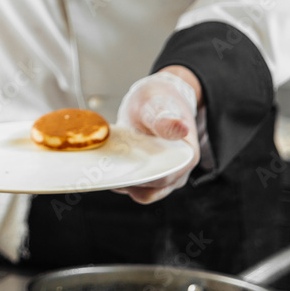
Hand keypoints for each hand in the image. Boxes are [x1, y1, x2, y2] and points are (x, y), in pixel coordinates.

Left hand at [113, 67, 200, 203]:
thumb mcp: (158, 104)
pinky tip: (109, 164)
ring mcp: (165, 175)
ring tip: (107, 162)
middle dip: (125, 181)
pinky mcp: (150, 174)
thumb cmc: (159, 100)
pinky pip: (135, 185)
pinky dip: (122, 177)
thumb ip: (164, 118)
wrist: (156, 98)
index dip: (138, 178)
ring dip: (122, 181)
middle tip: (104, 166)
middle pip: (149, 190)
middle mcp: (178, 171)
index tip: (115, 169)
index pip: (161, 180)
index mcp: (186, 156)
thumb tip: (180, 128)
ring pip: (140, 191)